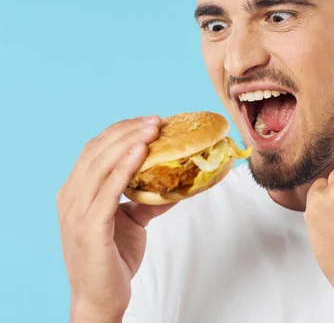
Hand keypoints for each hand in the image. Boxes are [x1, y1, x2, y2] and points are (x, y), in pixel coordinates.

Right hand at [57, 116, 174, 321]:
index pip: (95, 150)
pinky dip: (124, 168)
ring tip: (152, 129)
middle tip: (155, 120)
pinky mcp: (89, 228)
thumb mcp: (132, 221)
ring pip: (100, 165)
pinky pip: (107, 192)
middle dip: (127, 131)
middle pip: (97, 151)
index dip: (120, 131)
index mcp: (76, 192)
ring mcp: (77, 213)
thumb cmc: (112, 259)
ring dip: (128, 143)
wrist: (100, 298)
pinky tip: (141, 153)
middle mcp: (71, 197)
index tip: (147, 121)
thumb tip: (178, 184)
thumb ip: (148, 200)